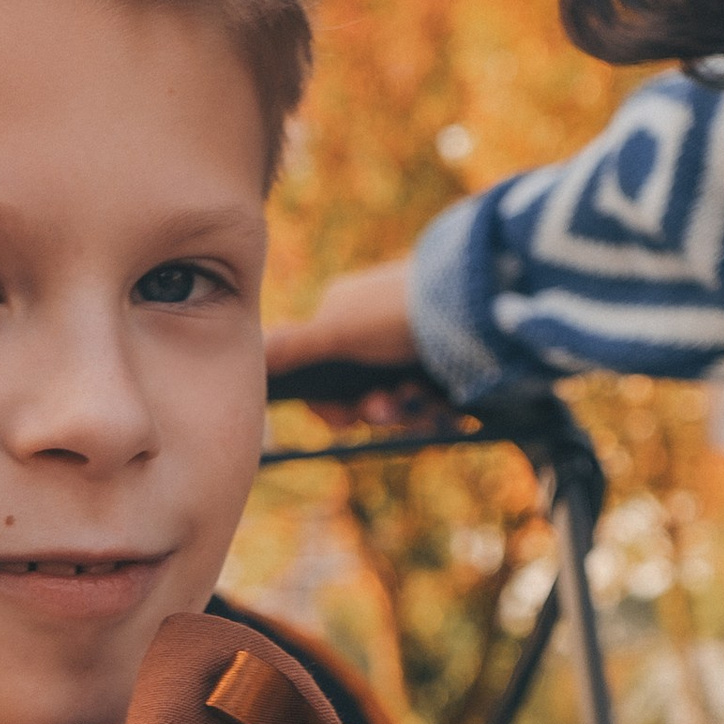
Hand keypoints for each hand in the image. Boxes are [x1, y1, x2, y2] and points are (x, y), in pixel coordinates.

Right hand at [263, 263, 441, 425]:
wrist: (474, 304)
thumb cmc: (394, 312)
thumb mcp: (335, 331)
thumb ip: (291, 347)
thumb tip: (250, 353)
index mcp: (343, 318)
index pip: (321, 376)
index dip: (329, 406)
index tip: (341, 419)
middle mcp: (375, 332)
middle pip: (361, 395)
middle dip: (374, 410)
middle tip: (385, 406)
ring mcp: (412, 347)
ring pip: (398, 402)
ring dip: (404, 409)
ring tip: (416, 395)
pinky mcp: (447, 364)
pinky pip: (430, 400)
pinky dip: (433, 404)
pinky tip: (440, 395)